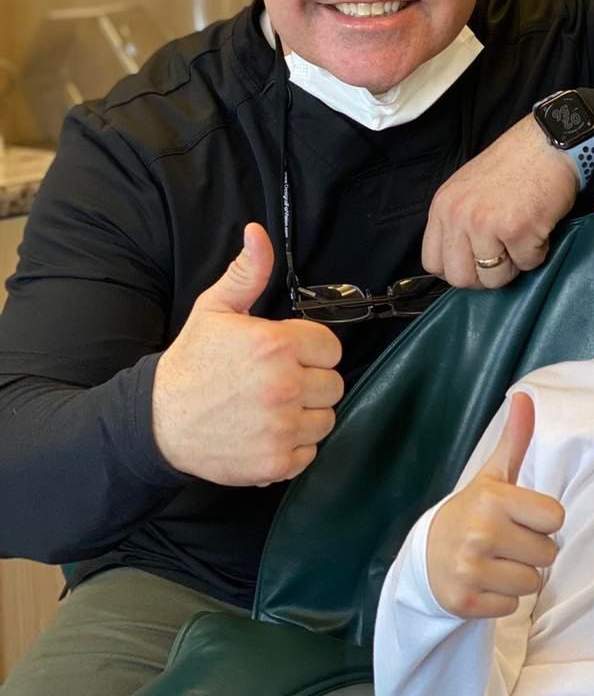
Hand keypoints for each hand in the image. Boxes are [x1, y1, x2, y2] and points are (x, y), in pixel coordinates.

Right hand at [152, 223, 344, 485]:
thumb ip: (248, 272)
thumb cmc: (192, 362)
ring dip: (306, 416)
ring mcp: (281, 428)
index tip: (287, 355)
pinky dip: (294, 448)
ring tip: (272, 408)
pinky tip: (267, 434)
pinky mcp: (276, 463)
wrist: (158, 422)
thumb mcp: (215, 309)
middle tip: (277, 383)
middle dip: (311, 382)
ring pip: (327, 420)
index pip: (331, 348)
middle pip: (333, 385)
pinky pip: (311, 453)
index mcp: (276, 345)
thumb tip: (257, 233)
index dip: (311, 351)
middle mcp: (284, 386)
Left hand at [422, 114, 578, 286]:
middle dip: (486, 276)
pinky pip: (527, 264)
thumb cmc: (515, 164)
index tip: (477, 264)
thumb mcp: (467, 188)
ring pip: (494, 279)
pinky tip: (540, 226)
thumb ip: (458, 222)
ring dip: (514, 264)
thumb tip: (462, 261)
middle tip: (505, 256)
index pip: (433, 263)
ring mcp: (486, 224)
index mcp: (443, 206)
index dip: (458, 269)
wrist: (548, 143)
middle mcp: (459, 216)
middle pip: (461, 278)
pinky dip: (539, 251)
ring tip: (524, 237)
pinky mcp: (517, 230)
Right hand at [427, 393, 563, 617]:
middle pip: (548, 554)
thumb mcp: (493, 476)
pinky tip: (483, 582)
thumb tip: (524, 394)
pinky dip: (501, 599)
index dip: (541, 520)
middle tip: (506, 543)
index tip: (520, 518)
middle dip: (531, 551)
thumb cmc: (473, 512)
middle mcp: (481, 532)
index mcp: (493, 499)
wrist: (427, 555)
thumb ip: (515, 439)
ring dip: (518, 577)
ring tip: (495, 563)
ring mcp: (470, 569)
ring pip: (532, 584)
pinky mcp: (465, 602)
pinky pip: (512, 607)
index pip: (555, 518)